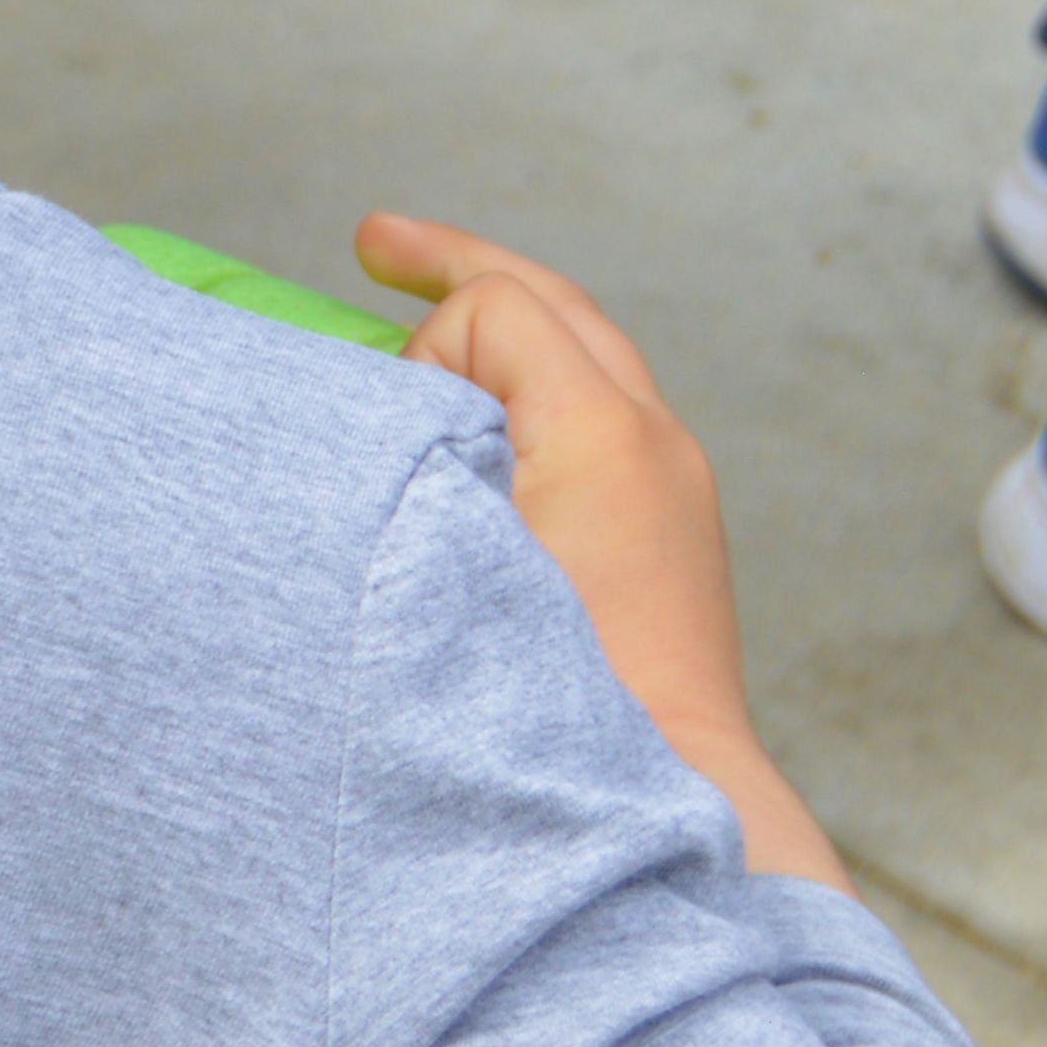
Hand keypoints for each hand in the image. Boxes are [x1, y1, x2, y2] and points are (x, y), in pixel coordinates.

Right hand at [357, 213, 849, 885]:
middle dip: (460, 266)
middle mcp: (655, 443)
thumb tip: (401, 404)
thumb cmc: (547, 691)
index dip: (427, 335)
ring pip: (583, 358)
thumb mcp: (453, 545)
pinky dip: (530, 389)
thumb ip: (422, 444)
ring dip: (499, 328)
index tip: (383, 408)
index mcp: (607, 432)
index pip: (500, 309)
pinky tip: (473, 424)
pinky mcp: (672, 537)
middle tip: (372, 243)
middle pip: (555, 307)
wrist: (665, 804)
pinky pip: (597, 418)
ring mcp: (674, 490)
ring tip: (417, 320)